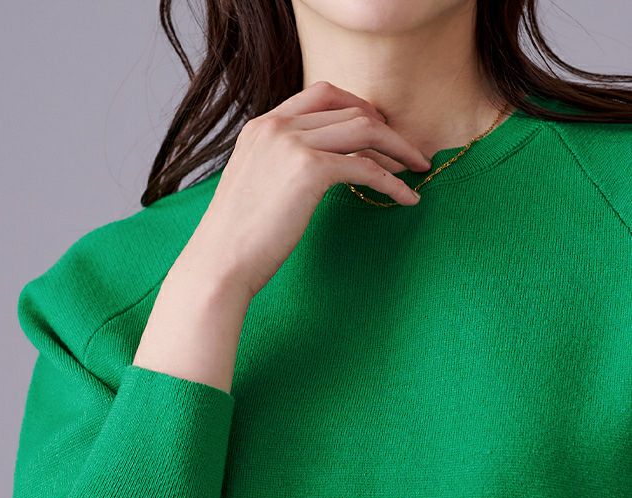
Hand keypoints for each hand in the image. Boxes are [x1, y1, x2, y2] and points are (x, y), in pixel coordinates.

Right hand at [191, 79, 431, 299]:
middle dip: (385, 126)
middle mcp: (276, 126)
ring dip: (398, 147)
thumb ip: (279, 166)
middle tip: (406, 150)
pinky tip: (407, 199)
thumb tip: (312, 174)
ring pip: (364, 128)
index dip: (357, 107)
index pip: (320, 95)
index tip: (378, 129)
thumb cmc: (236, 240)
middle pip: (348, 107)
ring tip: (418, 167)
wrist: (219, 263)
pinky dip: (393, 181)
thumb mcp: (254, 186)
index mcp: (261, 126)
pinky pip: (367, 167)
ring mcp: (292, 144)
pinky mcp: (309, 171)